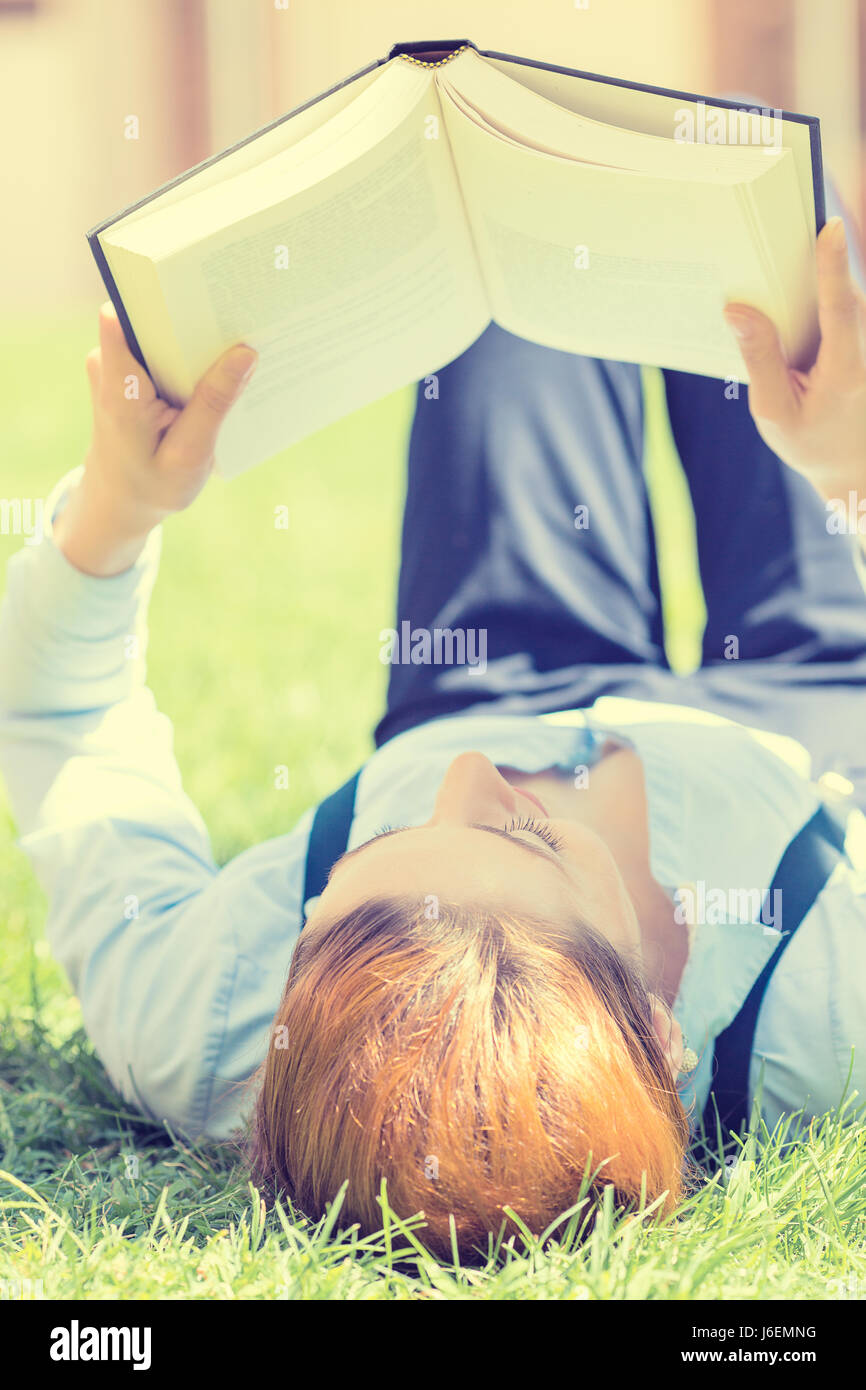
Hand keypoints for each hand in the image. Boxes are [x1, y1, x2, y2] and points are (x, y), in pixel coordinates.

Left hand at [54, 303, 256, 575]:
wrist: (121, 502)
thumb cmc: (153, 483)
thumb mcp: (190, 454)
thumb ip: (214, 403)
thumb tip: (245, 352)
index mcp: (119, 387)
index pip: (122, 316)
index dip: (158, 295)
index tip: (200, 288)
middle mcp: (110, 365)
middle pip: (150, 319)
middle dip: (193, 317)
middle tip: (241, 317)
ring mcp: (118, 365)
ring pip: (160, 333)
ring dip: (196, 339)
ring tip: (238, 343)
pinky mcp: (129, 370)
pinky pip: (163, 349)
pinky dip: (191, 357)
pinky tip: (222, 368)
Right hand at [724, 217, 865, 505]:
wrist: (852, 468)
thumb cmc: (810, 443)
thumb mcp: (774, 411)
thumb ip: (759, 360)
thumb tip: (738, 311)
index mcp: (846, 370)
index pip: (841, 308)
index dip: (833, 267)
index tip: (829, 228)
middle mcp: (864, 351)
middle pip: (844, 293)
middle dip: (818, 259)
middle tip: (788, 224)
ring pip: (845, 299)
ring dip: (815, 276)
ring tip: (779, 253)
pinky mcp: (859, 346)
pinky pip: (840, 311)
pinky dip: (817, 295)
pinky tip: (786, 289)